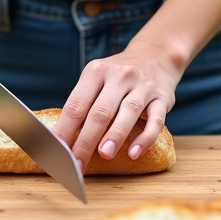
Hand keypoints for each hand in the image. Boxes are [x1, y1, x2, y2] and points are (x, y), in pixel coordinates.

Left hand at [54, 39, 179, 170]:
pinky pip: (156, 120)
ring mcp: (143, 85)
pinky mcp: (162, 97)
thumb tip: (63, 141)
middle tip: (78, 164)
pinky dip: (146, 137)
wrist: (155, 55)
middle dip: (87, 140)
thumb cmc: (117, 77)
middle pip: (100, 111)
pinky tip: (135, 152)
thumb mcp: (97, 78)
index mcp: (96, 72)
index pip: (76, 104)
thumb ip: (84, 104)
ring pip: (128, 112)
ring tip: (105, 154)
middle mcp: (119, 76)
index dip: (65, 130)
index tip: (58, 152)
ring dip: (115, 135)